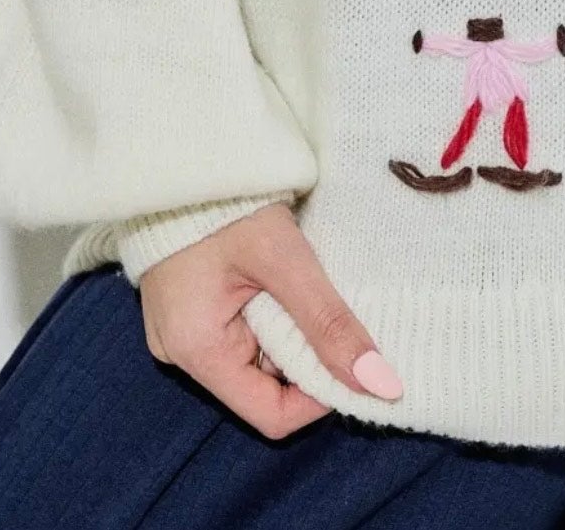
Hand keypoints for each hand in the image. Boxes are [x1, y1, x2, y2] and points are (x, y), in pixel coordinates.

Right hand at [139, 203, 401, 437]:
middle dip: (307, 352)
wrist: (183, 151)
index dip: (321, 393)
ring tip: (303, 280)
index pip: (272, 414)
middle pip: (266, 385)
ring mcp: (185, 329)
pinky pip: (244, 328)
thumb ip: (330, 323)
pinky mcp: (193, 305)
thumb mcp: (285, 260)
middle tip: (331, 302)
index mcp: (196, 351)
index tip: (353, 353)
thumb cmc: (226, 202)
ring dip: (291, 328)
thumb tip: (382, 385)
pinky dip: (273, 310)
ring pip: (259, 355)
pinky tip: (283, 275)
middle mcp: (183, 351)